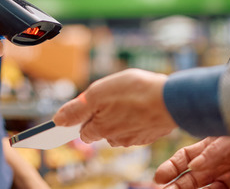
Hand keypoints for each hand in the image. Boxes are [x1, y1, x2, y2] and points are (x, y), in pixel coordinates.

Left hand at [52, 68, 176, 146]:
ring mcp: (134, 139)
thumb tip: (57, 120)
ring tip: (130, 97)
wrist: (171, 99)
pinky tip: (143, 104)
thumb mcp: (97, 93)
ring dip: (121, 116)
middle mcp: (116, 139)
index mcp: (100, 129)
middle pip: (102, 130)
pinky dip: (137, 118)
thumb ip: (76, 109)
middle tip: (113, 96)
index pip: (84, 131)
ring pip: (120, 129)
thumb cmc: (135, 91)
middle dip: (103, 115)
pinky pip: (137, 127)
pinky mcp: (150, 135)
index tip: (90, 106)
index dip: (85, 116)